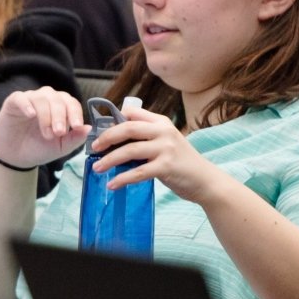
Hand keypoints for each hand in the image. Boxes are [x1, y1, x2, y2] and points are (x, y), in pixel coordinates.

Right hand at [0, 87, 90, 170]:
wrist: (17, 156)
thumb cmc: (40, 147)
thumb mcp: (61, 147)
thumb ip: (75, 138)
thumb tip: (88, 128)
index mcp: (61, 107)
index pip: (71, 103)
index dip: (75, 113)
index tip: (76, 126)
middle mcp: (47, 99)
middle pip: (57, 99)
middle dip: (60, 116)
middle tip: (59, 133)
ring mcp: (30, 99)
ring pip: (41, 98)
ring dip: (46, 116)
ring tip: (47, 134)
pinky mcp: (13, 102)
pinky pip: (20, 98)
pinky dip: (26, 105)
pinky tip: (31, 115)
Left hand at [94, 106, 225, 203]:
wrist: (204, 180)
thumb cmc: (181, 162)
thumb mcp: (165, 142)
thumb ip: (146, 138)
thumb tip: (115, 141)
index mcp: (161, 122)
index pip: (132, 112)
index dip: (113, 120)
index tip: (100, 132)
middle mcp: (163, 131)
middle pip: (127, 128)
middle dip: (106, 138)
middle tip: (93, 148)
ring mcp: (166, 148)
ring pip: (130, 151)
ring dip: (109, 160)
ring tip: (97, 168)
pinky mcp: (166, 167)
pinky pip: (138, 172)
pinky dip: (122, 179)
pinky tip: (112, 185)